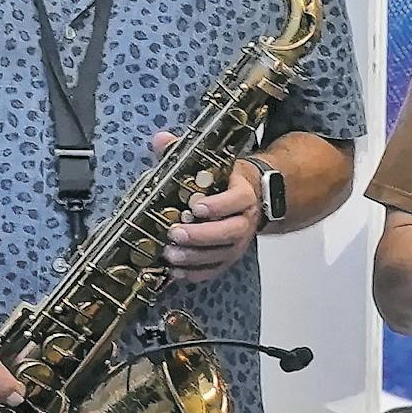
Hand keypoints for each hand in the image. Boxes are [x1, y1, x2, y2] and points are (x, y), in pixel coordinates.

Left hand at [156, 138, 265, 282]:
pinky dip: (197, 273)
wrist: (251, 198)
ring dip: (195, 256)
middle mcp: (245, 220)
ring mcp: (239, 242)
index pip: (236, 201)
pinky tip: (176, 272)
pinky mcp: (229, 257)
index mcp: (243, 194)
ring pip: (222, 254)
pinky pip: (216, 269)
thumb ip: (182, 152)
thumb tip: (160, 139)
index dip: (218, 205)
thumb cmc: (223, 181)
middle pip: (230, 232)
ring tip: (169, 254)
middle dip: (202, 235)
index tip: (195, 206)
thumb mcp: (209, 163)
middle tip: (175, 233)